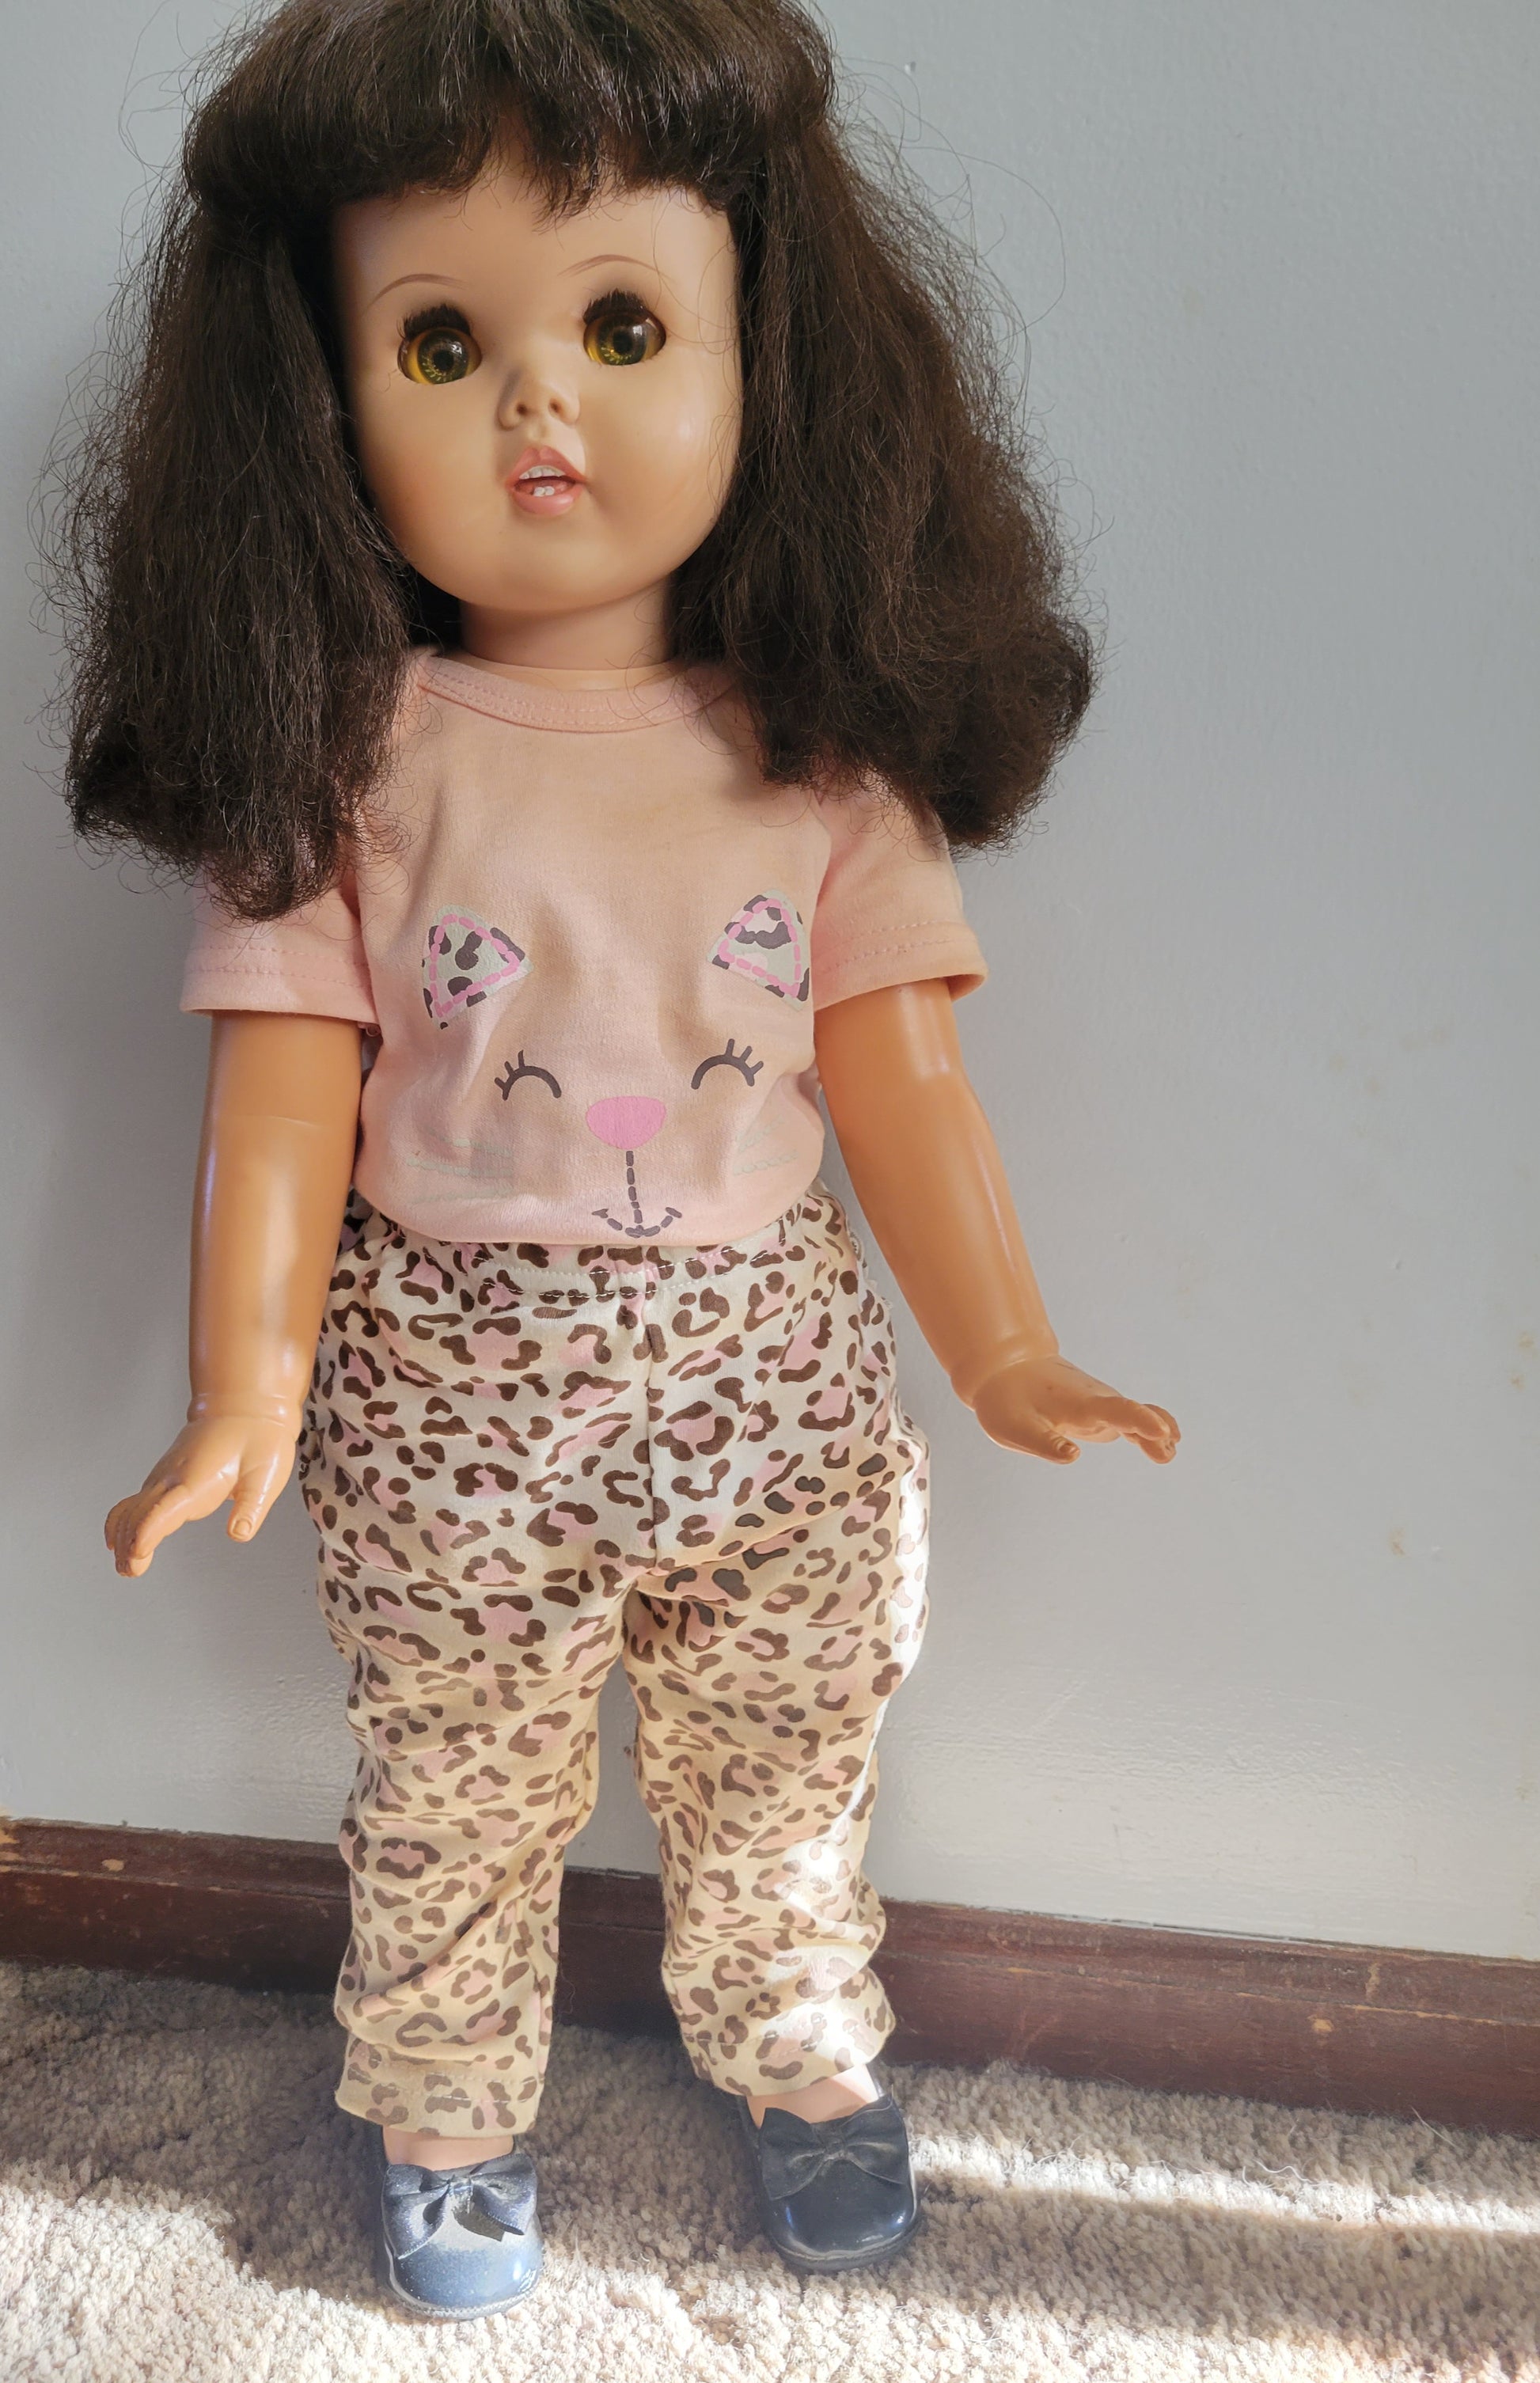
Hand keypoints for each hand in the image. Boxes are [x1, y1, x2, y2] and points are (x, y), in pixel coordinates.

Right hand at [104, 1412, 299, 1576]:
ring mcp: (163, 1478)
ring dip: (123, 1537)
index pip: (161, 1511)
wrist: (244, 1409)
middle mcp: (171, 1479)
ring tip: (125, 1567)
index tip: (137, 1556)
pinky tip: (119, 1542)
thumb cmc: (259, 1440)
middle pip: (137, 1515)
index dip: (146, 1535)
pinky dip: (123, 1524)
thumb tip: (239, 1533)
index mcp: (195, 1481)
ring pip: (131, 1509)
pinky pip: (134, 1503)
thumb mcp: (267, 1474)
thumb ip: (251, 1506)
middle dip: (129, 1545)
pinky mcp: (163, 1479)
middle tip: (130, 1571)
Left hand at [971, 1354, 1178, 1466]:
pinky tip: (1167, 1446)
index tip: (1161, 1431)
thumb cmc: (1007, 1399)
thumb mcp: (1015, 1427)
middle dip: (1152, 1430)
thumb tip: (1074, 1455)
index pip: (1114, 1410)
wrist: (1007, 1367)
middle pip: (1132, 1413)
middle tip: (1168, 1451)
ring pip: (1137, 1415)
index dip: (1140, 1421)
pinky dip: (1149, 1430)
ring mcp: (1101, 1404)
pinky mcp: (1099, 1411)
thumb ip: (1045, 1442)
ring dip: (1156, 1431)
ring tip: (1169, 1454)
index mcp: (1077, 1403)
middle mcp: (1096, 1400)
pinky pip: (1131, 1420)